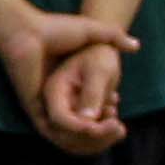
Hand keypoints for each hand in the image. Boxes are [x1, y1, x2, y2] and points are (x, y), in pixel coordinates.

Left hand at [0, 7, 127, 153]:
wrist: (27, 30)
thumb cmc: (56, 28)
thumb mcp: (92, 31)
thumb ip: (114, 37)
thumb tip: (136, 46)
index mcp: (67, 83)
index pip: (88, 108)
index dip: (106, 111)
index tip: (117, 103)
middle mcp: (55, 97)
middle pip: (80, 126)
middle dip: (101, 128)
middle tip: (118, 122)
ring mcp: (43, 104)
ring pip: (67, 134)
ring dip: (90, 136)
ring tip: (110, 125)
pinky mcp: (33, 109)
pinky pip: (52, 132)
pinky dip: (72, 134)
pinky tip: (91, 127)